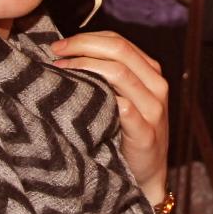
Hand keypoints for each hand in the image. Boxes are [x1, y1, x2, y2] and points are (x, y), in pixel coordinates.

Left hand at [50, 32, 168, 206]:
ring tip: (60, 70)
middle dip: (82, 46)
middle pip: (120, 51)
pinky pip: (125, 109)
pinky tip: (77, 98)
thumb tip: (67, 53)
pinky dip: (102, 98)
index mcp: (151, 73)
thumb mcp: (124, 99)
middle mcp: (156, 86)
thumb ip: (107, 76)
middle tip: (55, 52)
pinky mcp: (146, 134)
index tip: (59, 46)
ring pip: (120, 73)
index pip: (119, 42)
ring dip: (85, 67)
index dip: (86, 38)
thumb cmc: (126, 134)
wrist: (146, 176)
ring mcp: (154, 110)